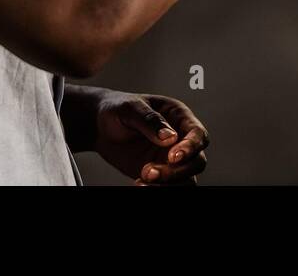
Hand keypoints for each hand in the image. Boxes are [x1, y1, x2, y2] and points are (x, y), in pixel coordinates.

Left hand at [91, 91, 209, 185]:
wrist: (100, 126)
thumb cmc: (118, 109)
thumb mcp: (131, 108)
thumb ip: (151, 120)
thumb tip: (170, 138)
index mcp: (180, 117)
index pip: (198, 134)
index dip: (191, 147)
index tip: (172, 156)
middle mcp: (181, 139)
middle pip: (197, 161)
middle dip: (178, 171)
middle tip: (149, 172)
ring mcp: (171, 159)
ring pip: (187, 178)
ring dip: (169, 184)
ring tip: (142, 179)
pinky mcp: (160, 174)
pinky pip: (169, 187)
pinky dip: (158, 189)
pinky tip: (139, 184)